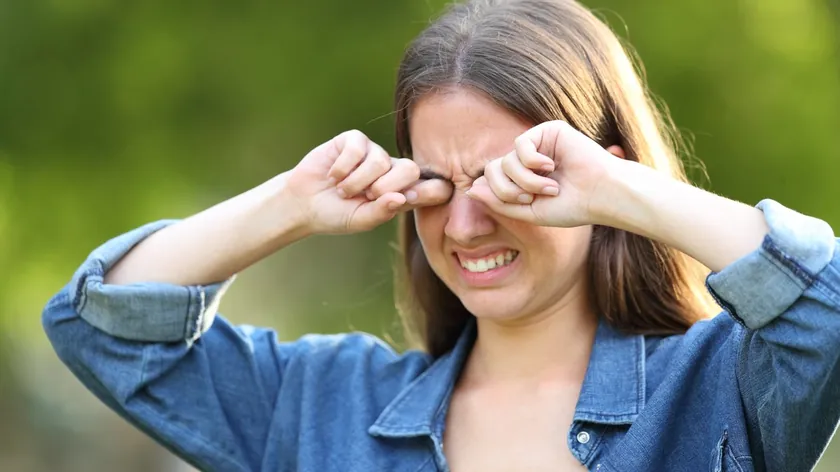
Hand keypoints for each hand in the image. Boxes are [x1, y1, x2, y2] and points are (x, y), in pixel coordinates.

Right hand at [284, 130, 451, 234]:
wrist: (303, 203)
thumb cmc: (336, 215)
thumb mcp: (360, 220)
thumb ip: (382, 212)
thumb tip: (402, 197)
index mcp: (401, 193)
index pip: (433, 188)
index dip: (431, 191)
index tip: (409, 199)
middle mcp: (392, 170)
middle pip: (411, 169)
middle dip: (385, 186)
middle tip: (366, 196)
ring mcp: (374, 153)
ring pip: (380, 161)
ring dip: (356, 181)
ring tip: (343, 190)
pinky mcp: (354, 140)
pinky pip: (358, 148)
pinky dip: (342, 167)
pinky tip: (333, 175)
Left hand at [465, 120, 623, 227]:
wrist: (602, 196)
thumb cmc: (571, 207)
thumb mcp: (528, 212)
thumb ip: (499, 202)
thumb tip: (470, 189)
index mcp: (521, 178)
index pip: (490, 181)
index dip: (499, 195)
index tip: (525, 204)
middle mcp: (527, 159)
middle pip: (492, 170)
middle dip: (507, 189)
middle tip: (531, 198)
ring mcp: (537, 144)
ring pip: (506, 160)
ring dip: (525, 180)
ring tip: (549, 187)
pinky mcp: (548, 131)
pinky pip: (520, 144)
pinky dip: (532, 162)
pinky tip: (552, 167)